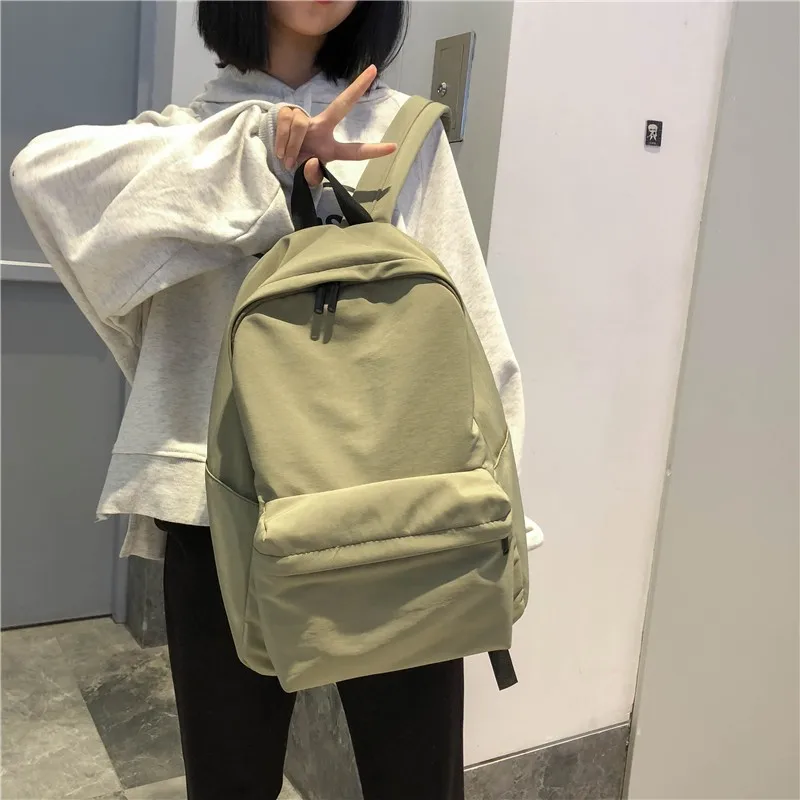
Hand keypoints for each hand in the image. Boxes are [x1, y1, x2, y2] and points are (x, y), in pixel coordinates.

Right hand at [274, 65, 396, 186]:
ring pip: (301, 127)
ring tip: (287, 160)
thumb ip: (312, 176)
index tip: (394, 147)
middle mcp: (322, 128)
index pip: (355, 151)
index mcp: (330, 148)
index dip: (374, 150)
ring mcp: (305, 119)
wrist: (270, 156)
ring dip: (292, 147)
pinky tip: (280, 151)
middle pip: (341, 106)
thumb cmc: (293, 166)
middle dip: (357, 87)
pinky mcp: (288, 112)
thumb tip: (313, 161)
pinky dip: (283, 142)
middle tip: (374, 70)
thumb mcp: (305, 177)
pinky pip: (287, 125)